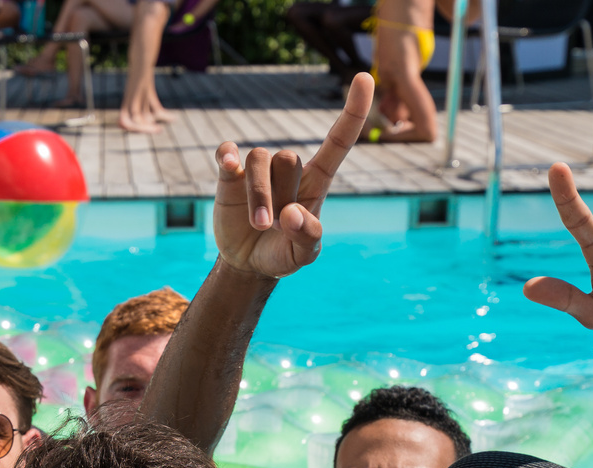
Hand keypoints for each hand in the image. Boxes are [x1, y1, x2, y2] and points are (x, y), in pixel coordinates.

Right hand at [210, 72, 371, 280]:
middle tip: (275, 226)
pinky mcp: (230, 176)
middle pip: (288, 157)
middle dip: (281, 193)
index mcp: (316, 181)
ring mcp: (257, 170)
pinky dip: (227, 155)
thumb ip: (308, 237)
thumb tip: (292, 215)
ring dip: (259, 194)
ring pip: (259, 159)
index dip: (353, 111)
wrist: (249, 263)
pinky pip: (227, 153)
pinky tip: (229, 164)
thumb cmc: (283, 253)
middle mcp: (287, 169)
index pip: (338, 141)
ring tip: (258, 225)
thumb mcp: (304, 255)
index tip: (365, 78)